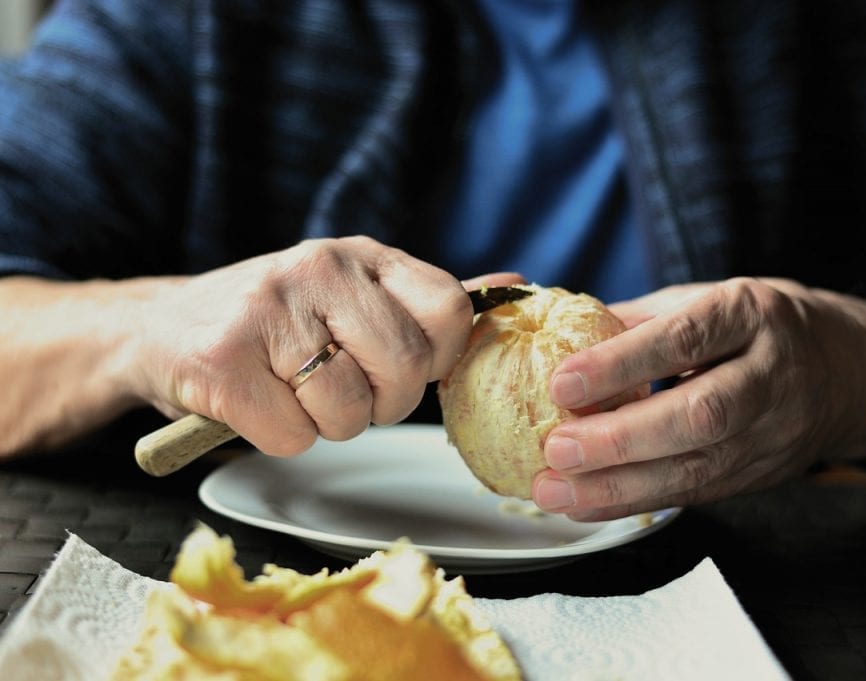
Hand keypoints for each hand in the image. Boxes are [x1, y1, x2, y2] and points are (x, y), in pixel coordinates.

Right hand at [128, 236, 519, 455]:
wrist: (162, 329)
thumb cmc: (275, 324)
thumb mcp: (354, 297)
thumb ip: (430, 303)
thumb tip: (518, 287)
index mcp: (362, 255)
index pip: (450, 311)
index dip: (432, 359)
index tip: (393, 366)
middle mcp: (319, 266)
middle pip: (404, 370)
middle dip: (380, 403)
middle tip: (341, 389)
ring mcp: (266, 308)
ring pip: (348, 412)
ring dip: (325, 424)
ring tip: (291, 391)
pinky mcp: (221, 359)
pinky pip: (292, 436)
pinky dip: (279, 437)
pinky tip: (255, 402)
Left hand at [531, 277, 865, 519]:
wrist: (854, 372)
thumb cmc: (766, 326)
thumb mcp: (714, 298)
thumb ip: (644, 319)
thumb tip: (564, 333)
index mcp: (751, 314)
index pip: (685, 339)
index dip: (622, 364)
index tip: (562, 383)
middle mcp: (770, 374)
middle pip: (699, 414)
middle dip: (621, 439)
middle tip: (556, 448)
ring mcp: (774, 432)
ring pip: (699, 467)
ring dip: (619, 487)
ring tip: (556, 490)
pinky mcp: (764, 474)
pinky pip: (698, 494)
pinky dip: (637, 503)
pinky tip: (587, 505)